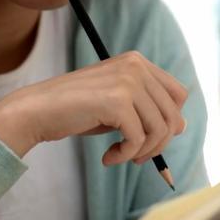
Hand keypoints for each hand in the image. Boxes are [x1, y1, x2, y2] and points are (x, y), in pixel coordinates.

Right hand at [0, 51, 188, 165]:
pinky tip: (108, 157)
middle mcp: (135, 66)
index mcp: (137, 61)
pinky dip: (126, 155)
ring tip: (120, 157)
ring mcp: (127, 81)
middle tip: (136, 156)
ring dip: (142, 152)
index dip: (170, 121)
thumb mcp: (117, 103)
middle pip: (173, 114)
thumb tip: (182, 126)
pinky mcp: (117, 101)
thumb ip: (147, 108)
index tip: (148, 139)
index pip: (178, 94)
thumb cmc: (76, 110)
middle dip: (158, 142)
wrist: (37, 110)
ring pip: (160, 129)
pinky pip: (138, 139)